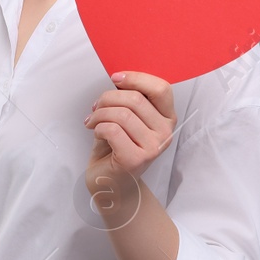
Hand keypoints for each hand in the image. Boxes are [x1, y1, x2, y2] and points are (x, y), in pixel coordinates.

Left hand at [83, 70, 176, 196]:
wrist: (110, 181)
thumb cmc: (116, 146)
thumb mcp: (128, 117)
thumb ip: (130, 99)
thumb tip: (118, 77)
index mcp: (167, 117)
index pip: (161, 88)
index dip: (136, 78)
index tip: (115, 78)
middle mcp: (166, 132)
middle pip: (136, 99)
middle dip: (108, 98)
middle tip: (95, 107)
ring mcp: (154, 147)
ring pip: (122, 114)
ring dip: (99, 114)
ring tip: (92, 121)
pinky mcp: (136, 159)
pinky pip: (112, 130)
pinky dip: (98, 128)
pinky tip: (96, 133)